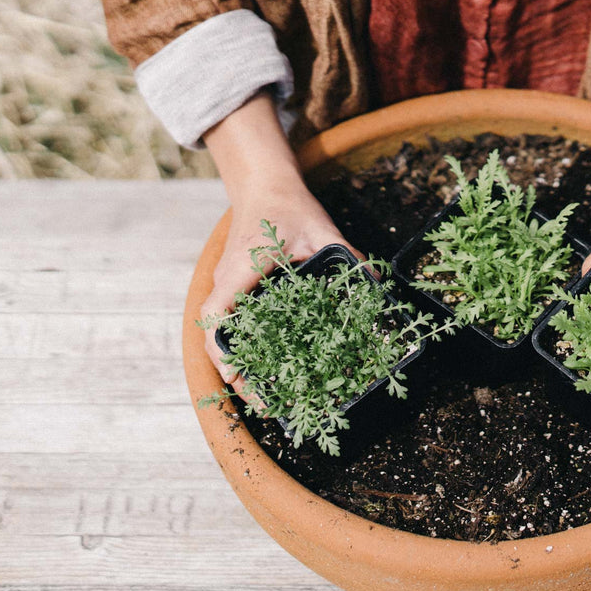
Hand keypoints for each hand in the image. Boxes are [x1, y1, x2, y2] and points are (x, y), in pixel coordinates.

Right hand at [198, 93, 365, 392]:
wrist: (264, 186)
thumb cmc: (288, 207)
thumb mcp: (321, 230)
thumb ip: (346, 256)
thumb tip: (375, 284)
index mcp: (240, 271)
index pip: (216, 317)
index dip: (225, 353)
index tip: (241, 381)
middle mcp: (226, 284)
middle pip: (218, 338)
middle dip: (239, 375)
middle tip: (269, 405)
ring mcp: (227, 289)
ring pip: (224, 336)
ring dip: (244, 366)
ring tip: (273, 396)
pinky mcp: (236, 292)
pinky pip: (235, 326)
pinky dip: (250, 349)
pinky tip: (277, 367)